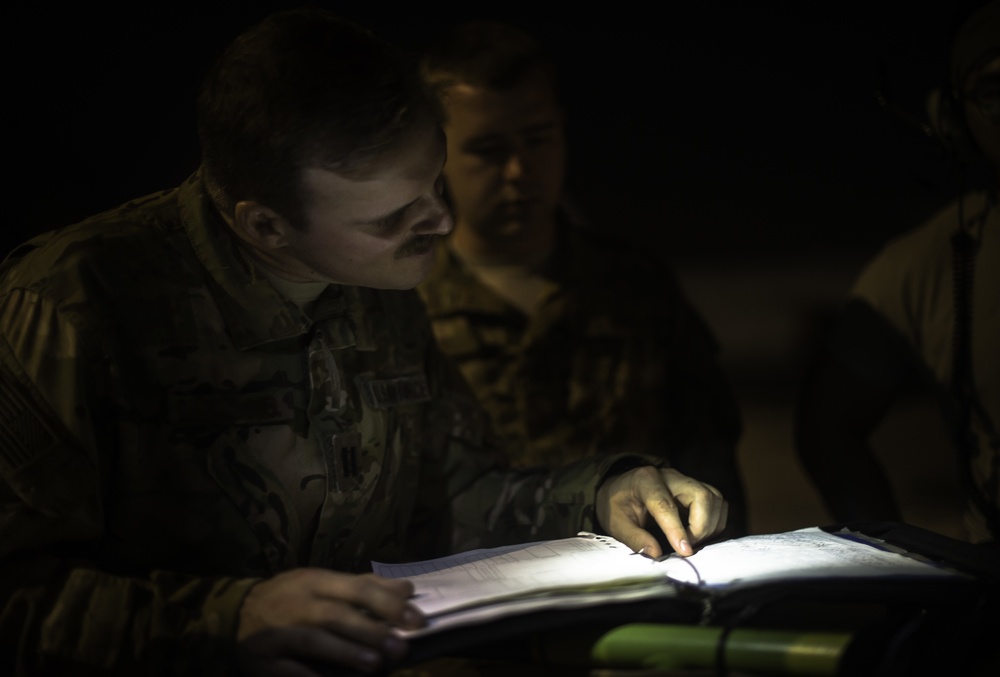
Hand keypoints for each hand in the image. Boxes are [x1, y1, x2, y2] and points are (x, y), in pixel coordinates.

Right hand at [236, 568, 424, 675]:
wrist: (235, 612)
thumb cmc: (291, 597)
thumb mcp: (324, 584)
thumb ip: (364, 587)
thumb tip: (406, 589)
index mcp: (316, 582)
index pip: (356, 588)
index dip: (388, 603)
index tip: (417, 619)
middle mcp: (298, 603)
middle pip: (336, 615)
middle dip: (370, 631)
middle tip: (401, 646)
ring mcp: (278, 632)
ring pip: (314, 640)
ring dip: (345, 652)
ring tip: (375, 664)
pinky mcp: (264, 659)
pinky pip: (288, 669)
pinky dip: (309, 676)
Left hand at [596, 466, 726, 558]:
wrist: (620, 489)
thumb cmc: (617, 505)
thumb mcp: (616, 523)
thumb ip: (634, 538)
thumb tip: (656, 555)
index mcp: (645, 480)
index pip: (666, 504)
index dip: (677, 529)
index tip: (685, 552)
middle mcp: (671, 476)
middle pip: (702, 496)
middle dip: (701, 526)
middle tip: (686, 547)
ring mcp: (686, 481)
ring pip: (715, 499)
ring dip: (710, 526)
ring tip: (690, 542)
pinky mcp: (696, 489)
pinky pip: (718, 504)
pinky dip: (714, 523)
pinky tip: (697, 535)